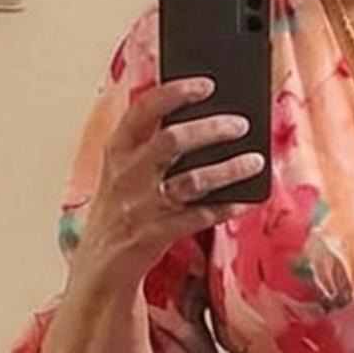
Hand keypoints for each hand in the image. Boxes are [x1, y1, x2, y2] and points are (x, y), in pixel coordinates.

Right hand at [71, 75, 264, 286]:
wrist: (98, 269)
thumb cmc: (120, 212)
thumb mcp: (122, 173)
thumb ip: (149, 147)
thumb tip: (201, 121)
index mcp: (117, 151)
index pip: (143, 109)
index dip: (175, 92)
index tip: (207, 84)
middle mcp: (127, 175)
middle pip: (172, 140)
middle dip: (210, 128)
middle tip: (241, 124)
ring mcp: (141, 206)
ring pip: (191, 180)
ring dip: (228, 169)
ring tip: (255, 161)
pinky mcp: (154, 236)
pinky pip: (197, 218)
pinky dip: (223, 208)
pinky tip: (243, 201)